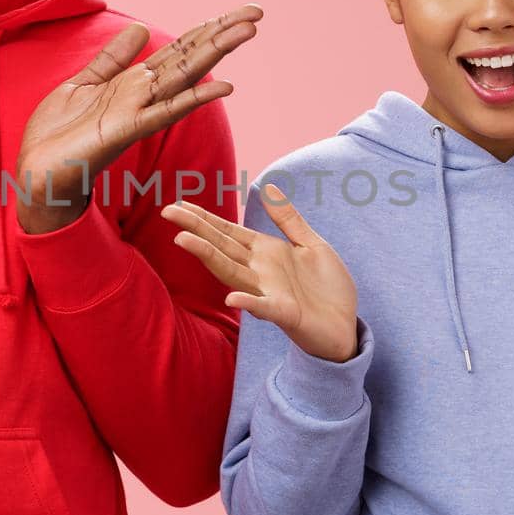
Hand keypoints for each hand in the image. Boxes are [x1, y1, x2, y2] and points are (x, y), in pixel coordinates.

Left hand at [14, 5, 261, 233]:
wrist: (38, 171)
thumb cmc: (59, 134)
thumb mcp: (84, 83)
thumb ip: (113, 58)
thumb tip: (141, 29)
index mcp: (135, 82)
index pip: (180, 50)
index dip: (208, 29)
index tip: (240, 11)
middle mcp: (144, 95)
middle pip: (191, 58)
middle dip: (223, 34)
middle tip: (257, 12)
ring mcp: (139, 112)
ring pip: (185, 76)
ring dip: (216, 53)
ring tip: (247, 31)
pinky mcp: (126, 130)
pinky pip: (165, 112)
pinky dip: (193, 98)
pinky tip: (223, 86)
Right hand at [161, 183, 359, 362]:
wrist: (346, 327)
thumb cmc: (327, 288)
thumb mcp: (311, 244)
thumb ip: (289, 219)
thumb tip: (268, 188)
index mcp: (265, 252)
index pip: (227, 232)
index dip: (204, 217)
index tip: (179, 204)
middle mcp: (259, 271)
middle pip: (221, 246)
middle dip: (195, 228)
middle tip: (167, 212)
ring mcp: (269, 292)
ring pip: (232, 272)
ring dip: (208, 257)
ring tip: (183, 240)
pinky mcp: (285, 313)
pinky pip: (263, 307)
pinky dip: (248, 302)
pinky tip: (231, 298)